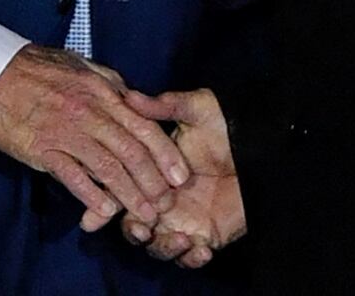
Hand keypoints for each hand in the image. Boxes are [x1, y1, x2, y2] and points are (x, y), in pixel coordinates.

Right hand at [0, 46, 190, 231]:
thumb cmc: (36, 69)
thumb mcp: (80, 66)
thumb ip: (109, 84)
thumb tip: (132, 99)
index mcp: (102, 92)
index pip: (144, 126)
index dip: (165, 154)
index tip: (181, 176)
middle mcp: (89, 113)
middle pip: (130, 151)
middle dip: (153, 181)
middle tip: (168, 205)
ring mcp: (66, 132)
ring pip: (107, 167)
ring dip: (129, 195)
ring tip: (145, 215)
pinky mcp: (43, 149)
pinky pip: (72, 176)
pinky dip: (90, 196)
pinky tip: (104, 212)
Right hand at [119, 88, 244, 268]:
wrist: (261, 145)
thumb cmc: (226, 125)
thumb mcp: (196, 110)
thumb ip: (164, 107)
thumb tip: (131, 96)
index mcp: (153, 174)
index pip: (120, 192)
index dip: (104, 207)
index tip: (93, 219)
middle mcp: (163, 201)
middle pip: (134, 226)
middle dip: (132, 231)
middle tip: (142, 227)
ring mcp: (184, 221)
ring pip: (159, 247)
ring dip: (164, 247)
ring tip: (179, 237)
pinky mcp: (207, 236)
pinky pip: (190, 257)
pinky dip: (191, 259)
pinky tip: (200, 248)